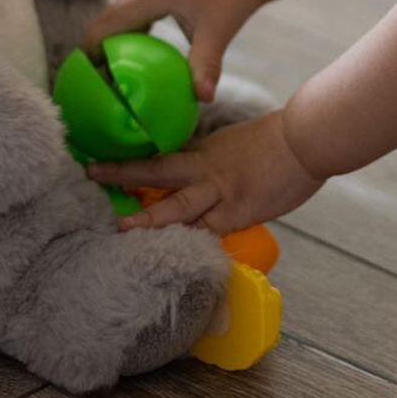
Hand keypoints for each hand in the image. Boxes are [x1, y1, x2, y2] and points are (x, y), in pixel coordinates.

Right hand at [82, 0, 260, 101]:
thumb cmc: (230, 0)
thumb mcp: (219, 33)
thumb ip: (206, 65)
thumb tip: (204, 99)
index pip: (107, 23)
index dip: (90, 51)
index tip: (86, 81)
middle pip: (105, 22)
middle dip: (96, 53)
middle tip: (95, 89)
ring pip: (113, 20)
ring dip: (108, 46)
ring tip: (106, 81)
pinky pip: (124, 16)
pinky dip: (122, 38)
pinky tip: (124, 64)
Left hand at [88, 110, 323, 234]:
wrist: (306, 139)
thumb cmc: (279, 142)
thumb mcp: (237, 145)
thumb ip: (213, 161)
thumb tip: (197, 178)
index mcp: (205, 152)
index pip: (161, 158)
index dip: (130, 160)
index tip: (99, 161)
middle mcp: (206, 170)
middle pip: (158, 170)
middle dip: (123, 174)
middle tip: (91, 174)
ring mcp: (222, 192)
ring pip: (178, 206)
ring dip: (150, 218)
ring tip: (123, 229)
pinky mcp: (240, 212)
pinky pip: (211, 232)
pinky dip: (193, 245)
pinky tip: (175, 258)